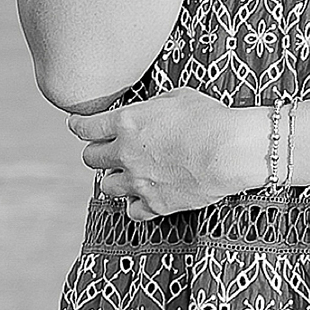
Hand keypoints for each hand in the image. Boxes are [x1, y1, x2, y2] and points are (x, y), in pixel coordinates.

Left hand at [70, 92, 266, 219]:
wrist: (232, 151)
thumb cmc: (211, 118)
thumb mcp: (177, 97)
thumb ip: (152, 107)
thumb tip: (147, 111)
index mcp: (127, 123)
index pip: (86, 127)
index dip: (79, 126)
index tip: (78, 127)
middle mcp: (126, 153)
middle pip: (91, 158)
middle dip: (97, 153)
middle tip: (106, 151)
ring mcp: (139, 182)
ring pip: (106, 187)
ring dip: (113, 179)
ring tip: (125, 174)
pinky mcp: (156, 204)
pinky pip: (133, 211)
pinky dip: (135, 204)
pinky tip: (141, 197)